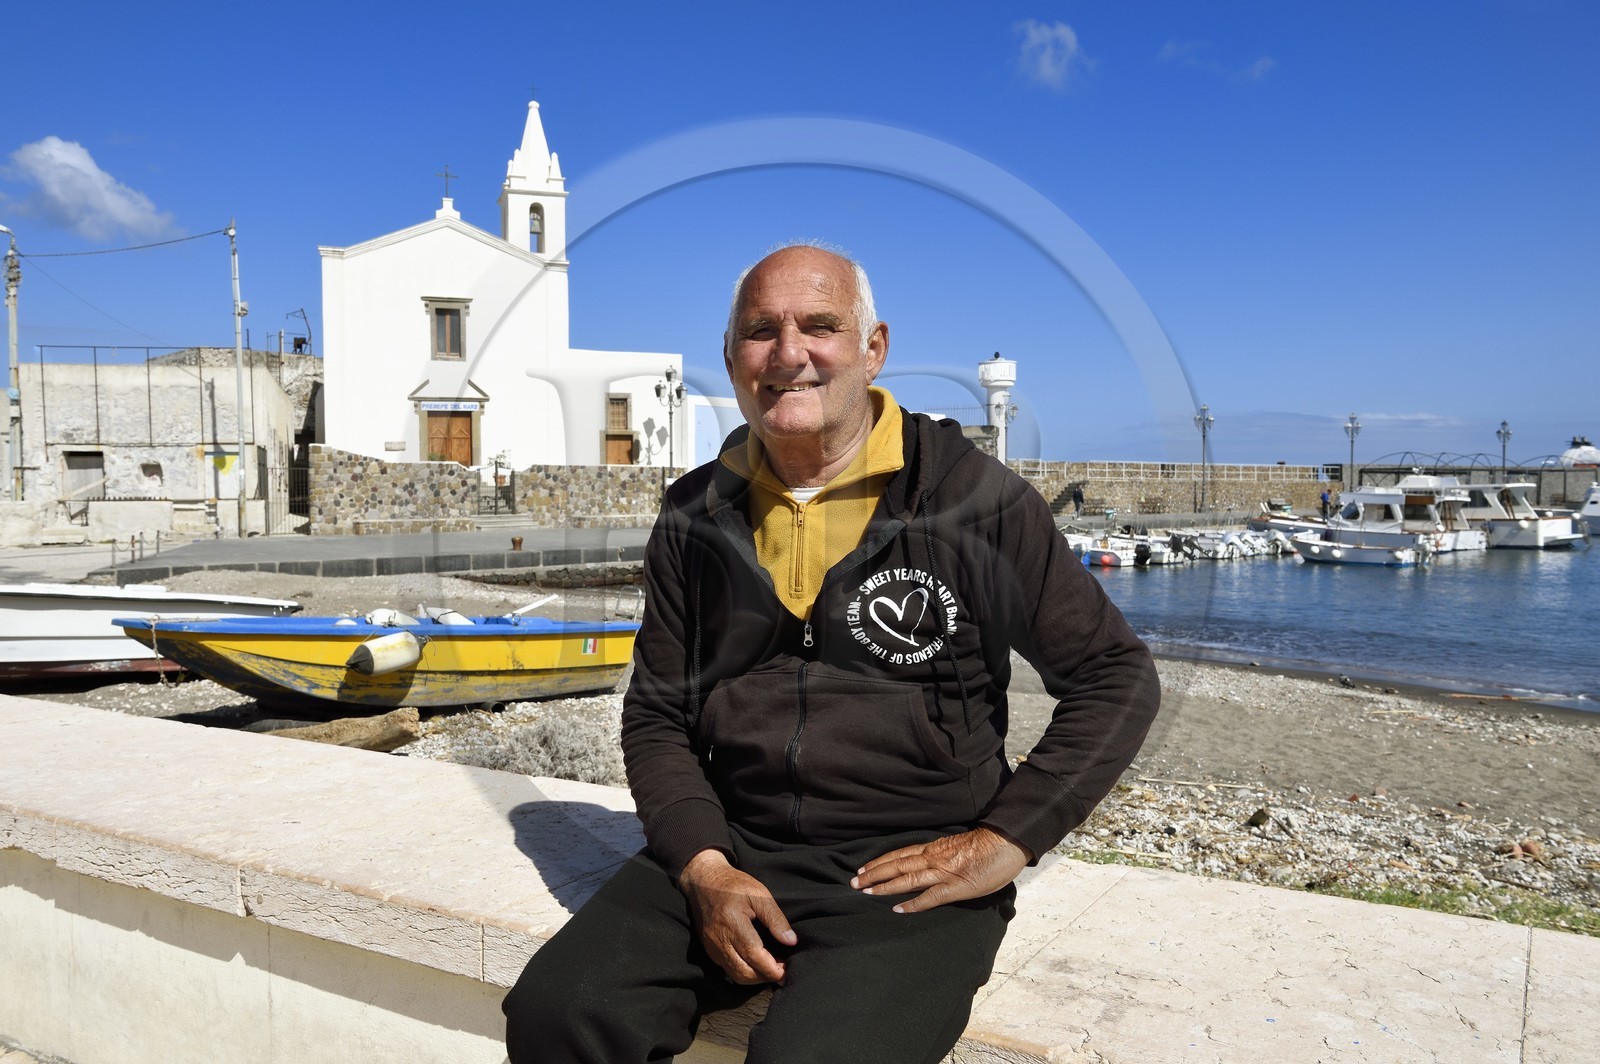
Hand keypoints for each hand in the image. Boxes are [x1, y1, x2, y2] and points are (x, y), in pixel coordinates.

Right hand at [679, 849, 797, 984]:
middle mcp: (719, 939)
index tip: (788, 970)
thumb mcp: (759, 894)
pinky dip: (745, 971)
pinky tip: (757, 963)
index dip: (772, 968)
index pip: (753, 954)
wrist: (704, 882)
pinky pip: (728, 969)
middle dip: (766, 977)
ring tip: (772, 968)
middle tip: (783, 971)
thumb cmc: (734, 886)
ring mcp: (713, 947)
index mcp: (732, 922)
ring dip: (756, 978)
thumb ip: (775, 918)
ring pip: (736, 975)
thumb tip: (791, 941)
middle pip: (744, 972)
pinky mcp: (710, 951)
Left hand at [850, 827, 1029, 913]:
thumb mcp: (958, 846)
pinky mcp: (956, 887)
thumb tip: (930, 862)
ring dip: (884, 886)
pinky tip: (897, 909)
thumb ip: (942, 854)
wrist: (1006, 842)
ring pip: (907, 879)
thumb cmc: (987, 845)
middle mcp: (933, 858)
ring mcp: (943, 873)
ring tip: (865, 892)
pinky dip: (913, 903)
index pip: (901, 854)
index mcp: (934, 848)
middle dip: (874, 874)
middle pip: (897, 865)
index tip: (863, 867)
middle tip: (853, 881)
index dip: (880, 861)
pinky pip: (930, 897)